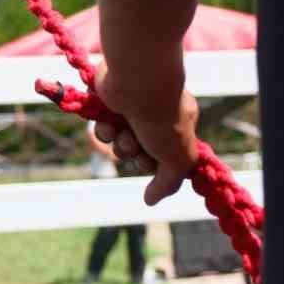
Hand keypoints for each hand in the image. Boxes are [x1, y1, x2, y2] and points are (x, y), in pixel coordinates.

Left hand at [93, 62, 200, 205]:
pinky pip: (104, 129)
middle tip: (138, 145)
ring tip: (124, 133)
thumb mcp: (178, 158)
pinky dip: (105, 131)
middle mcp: (156, 115)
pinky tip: (110, 123)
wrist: (136, 83)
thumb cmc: (162, 119)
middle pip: (140, 152)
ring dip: (121, 144)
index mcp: (179, 123)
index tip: (156, 161)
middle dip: (136, 154)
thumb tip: (150, 200)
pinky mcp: (110, 103)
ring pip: (120, 142)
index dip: (157, 164)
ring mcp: (132, 108)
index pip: (166, 156)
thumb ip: (168, 183)